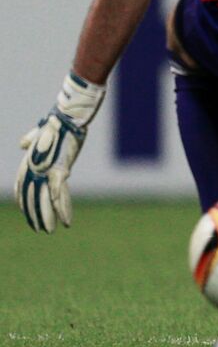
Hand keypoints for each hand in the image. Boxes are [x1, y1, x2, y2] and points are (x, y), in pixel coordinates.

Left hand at [15, 73, 105, 232]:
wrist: (67, 116)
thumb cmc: (56, 121)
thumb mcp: (40, 132)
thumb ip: (31, 139)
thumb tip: (23, 143)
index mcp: (30, 160)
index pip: (21, 184)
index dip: (22, 198)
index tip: (24, 209)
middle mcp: (36, 168)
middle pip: (32, 196)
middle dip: (34, 213)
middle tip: (37, 228)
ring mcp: (48, 171)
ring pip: (45, 200)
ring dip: (47, 216)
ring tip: (49, 231)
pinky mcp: (60, 171)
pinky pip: (61, 195)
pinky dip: (63, 209)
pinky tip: (65, 221)